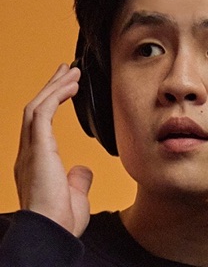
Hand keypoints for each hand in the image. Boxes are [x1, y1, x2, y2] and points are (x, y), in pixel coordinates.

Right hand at [14, 64, 92, 236]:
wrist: (51, 234)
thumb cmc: (60, 220)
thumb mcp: (73, 195)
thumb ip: (76, 179)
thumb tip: (81, 169)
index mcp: (37, 160)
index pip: (41, 122)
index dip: (53, 101)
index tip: (67, 87)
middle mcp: (29, 151)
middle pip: (37, 109)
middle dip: (52, 87)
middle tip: (67, 70)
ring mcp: (30, 149)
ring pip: (37, 106)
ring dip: (55, 86)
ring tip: (72, 71)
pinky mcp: (37, 148)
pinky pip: (43, 113)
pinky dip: (56, 96)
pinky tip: (71, 85)